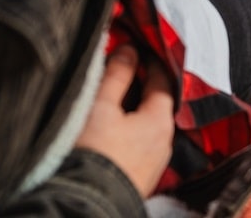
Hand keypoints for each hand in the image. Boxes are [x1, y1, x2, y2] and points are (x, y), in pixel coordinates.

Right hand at [75, 45, 174, 197]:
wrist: (84, 207)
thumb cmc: (93, 153)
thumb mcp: (100, 107)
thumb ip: (116, 76)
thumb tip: (130, 49)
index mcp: (161, 119)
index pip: (162, 80)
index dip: (150, 61)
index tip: (137, 48)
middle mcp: (166, 141)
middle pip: (157, 103)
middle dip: (141, 86)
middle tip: (122, 71)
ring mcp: (155, 163)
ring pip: (148, 126)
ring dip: (135, 111)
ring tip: (112, 101)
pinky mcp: (142, 178)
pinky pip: (140, 145)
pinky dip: (130, 132)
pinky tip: (112, 133)